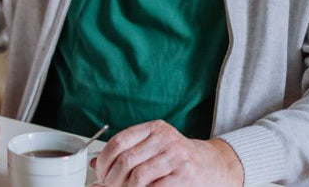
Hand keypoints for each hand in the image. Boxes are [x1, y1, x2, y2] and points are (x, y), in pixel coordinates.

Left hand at [90, 120, 242, 186]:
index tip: (99, 173)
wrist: (213, 165)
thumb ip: (128, 151)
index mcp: (154, 128)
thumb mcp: (154, 146)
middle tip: (107, 186)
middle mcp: (165, 139)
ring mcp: (177, 156)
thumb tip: (94, 162)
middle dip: (111, 179)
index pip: (119, 141)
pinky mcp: (185, 175)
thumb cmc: (179, 157)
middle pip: (125, 161)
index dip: (104, 160)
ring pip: (138, 177)